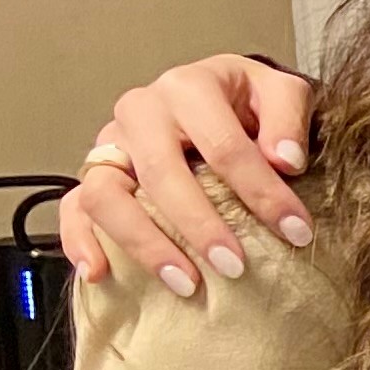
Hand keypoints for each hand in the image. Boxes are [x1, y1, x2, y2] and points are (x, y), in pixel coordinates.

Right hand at [59, 56, 319, 296]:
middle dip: (200, 224)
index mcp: (188, 87)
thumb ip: (288, 116)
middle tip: (235, 266)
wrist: (217, 95)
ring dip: (144, 243)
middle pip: (161, 172)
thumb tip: (285, 160)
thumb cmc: (248, 101)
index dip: (262, 191)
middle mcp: (141, 111)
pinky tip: (101, 273)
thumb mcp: (280, 92)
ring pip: (107, 194)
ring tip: (185, 282)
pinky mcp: (94, 173)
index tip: (295, 231)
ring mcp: (110, 144)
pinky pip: (74, 207)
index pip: (224, 144)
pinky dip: (80, 240)